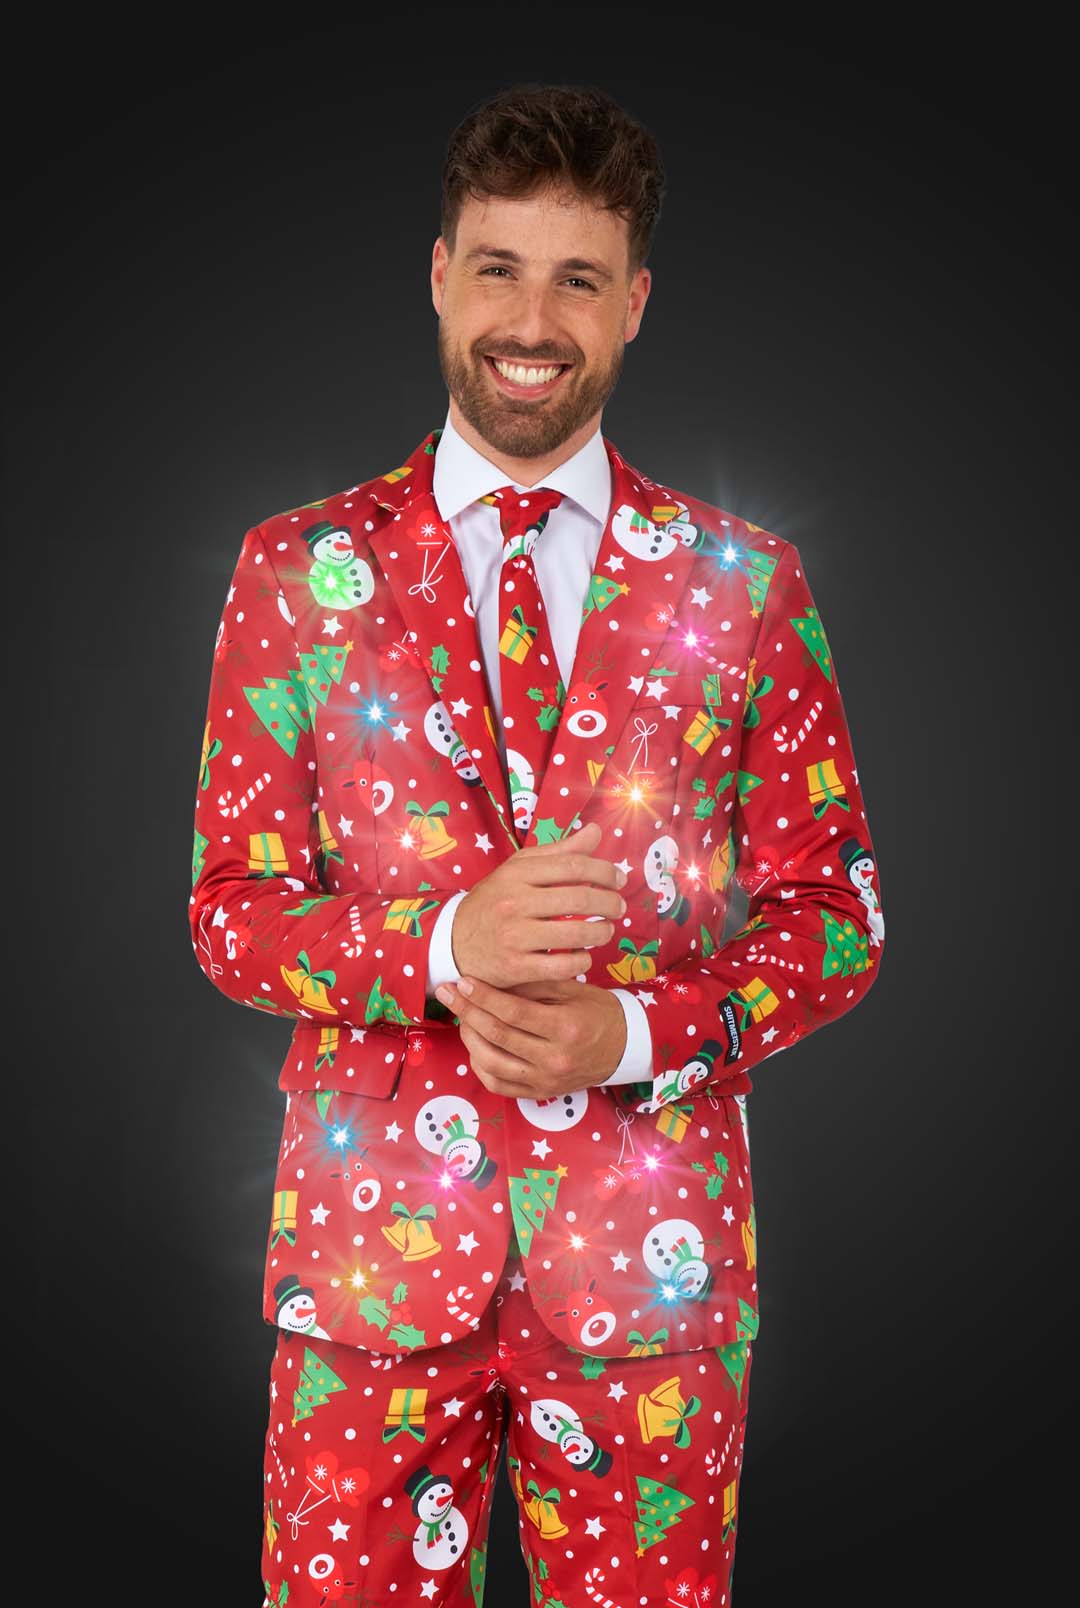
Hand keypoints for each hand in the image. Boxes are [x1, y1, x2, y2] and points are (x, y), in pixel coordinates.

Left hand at [433, 975, 626, 1098]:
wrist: (624, 1048)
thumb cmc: (597, 1012)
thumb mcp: (571, 990)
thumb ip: (533, 985)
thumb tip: (493, 980)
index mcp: (565, 1028)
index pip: (512, 1011)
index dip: (482, 996)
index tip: (463, 981)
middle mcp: (554, 1058)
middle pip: (497, 1035)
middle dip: (466, 1011)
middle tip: (448, 993)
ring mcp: (546, 1080)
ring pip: (491, 1063)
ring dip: (469, 1038)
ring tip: (462, 1018)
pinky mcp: (540, 1093)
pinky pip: (499, 1084)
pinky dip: (480, 1066)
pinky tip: (475, 1046)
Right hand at [449, 819, 626, 987]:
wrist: (454, 941)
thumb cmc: (494, 901)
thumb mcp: (518, 870)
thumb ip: (559, 852)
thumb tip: (595, 831)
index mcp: (516, 874)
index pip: (572, 865)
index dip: (604, 872)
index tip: (618, 879)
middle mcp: (514, 902)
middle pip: (579, 898)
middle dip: (610, 902)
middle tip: (619, 906)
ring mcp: (514, 936)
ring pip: (576, 933)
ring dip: (601, 932)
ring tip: (607, 929)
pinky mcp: (516, 967)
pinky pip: (563, 965)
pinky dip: (582, 960)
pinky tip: (585, 954)